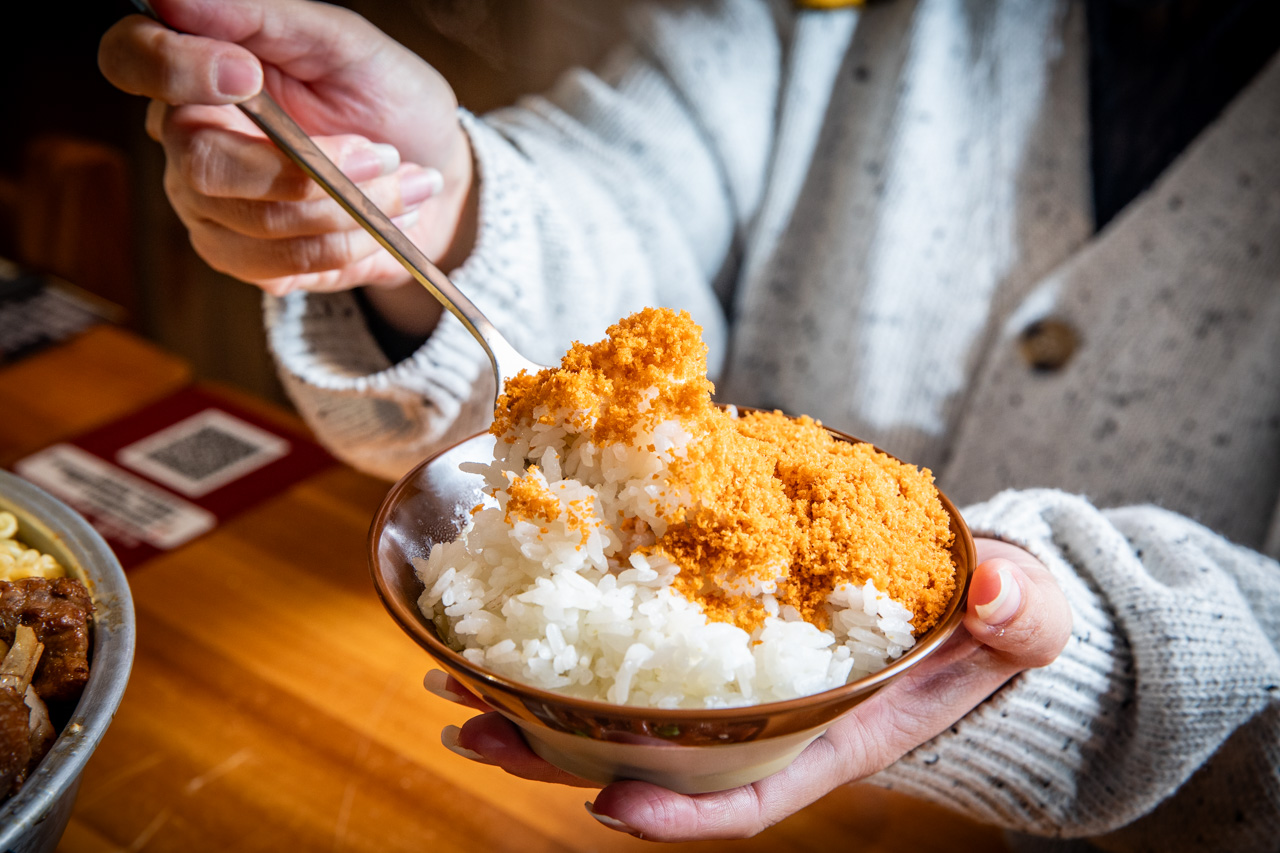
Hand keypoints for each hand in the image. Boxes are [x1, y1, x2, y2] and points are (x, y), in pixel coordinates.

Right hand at [98, 0, 474, 332]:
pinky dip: (351, 243)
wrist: (433, 172)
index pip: (132, 60)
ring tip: (403, 183)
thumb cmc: (385, 99)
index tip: (248, 75)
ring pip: (260, 223)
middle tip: (383, 154)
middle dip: (309, 169)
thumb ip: (262, 16)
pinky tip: (381, 221)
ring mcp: (211, 208)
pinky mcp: (247, 260)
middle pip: (203, 165)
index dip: (173, 69)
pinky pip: (287, 265)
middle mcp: (190, 141)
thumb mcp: (342, 43)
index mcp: (199, 71)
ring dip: (350, 208)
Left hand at [424, 537, 1072, 840]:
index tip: (610, 804)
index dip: (686, 813)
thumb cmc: (995, 619)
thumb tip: (999, 592)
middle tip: (473, 727)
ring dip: (534, 702)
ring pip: (621, 709)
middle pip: (652, 757)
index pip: (754, 793)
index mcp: (834, 730)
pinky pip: (631, 643)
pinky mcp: (714, 628)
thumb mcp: (1027, 617)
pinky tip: (506, 619)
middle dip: (557, 755)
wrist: (969, 589)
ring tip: (456, 683)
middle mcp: (767, 718)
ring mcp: (733, 678)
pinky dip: (567, 637)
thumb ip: (1023, 612)